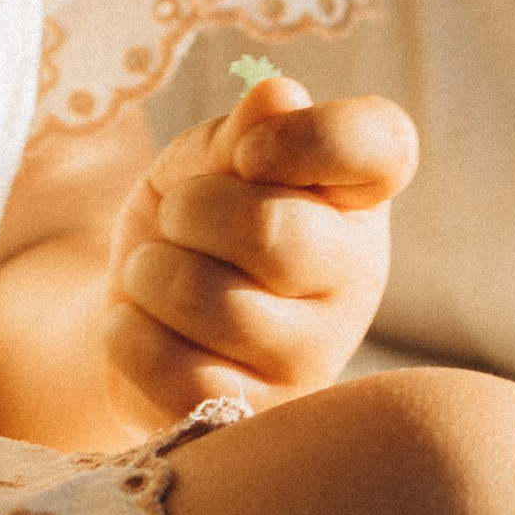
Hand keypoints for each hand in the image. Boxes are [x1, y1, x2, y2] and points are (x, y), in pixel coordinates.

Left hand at [100, 75, 416, 430]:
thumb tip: (278, 95)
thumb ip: (237, 133)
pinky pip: (184, 379)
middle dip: (193, 211)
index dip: (314, 138)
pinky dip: (132, 338)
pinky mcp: (261, 419)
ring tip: (152, 273)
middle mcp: (356, 277)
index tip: (245, 154)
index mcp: (352, 196)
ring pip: (220, 307)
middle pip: (276, 232)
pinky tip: (136, 326)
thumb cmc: (188, 223)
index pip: (382, 146)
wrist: (138, 315)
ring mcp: (316, 357)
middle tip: (177, 216)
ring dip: (153, 275)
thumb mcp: (200, 163)